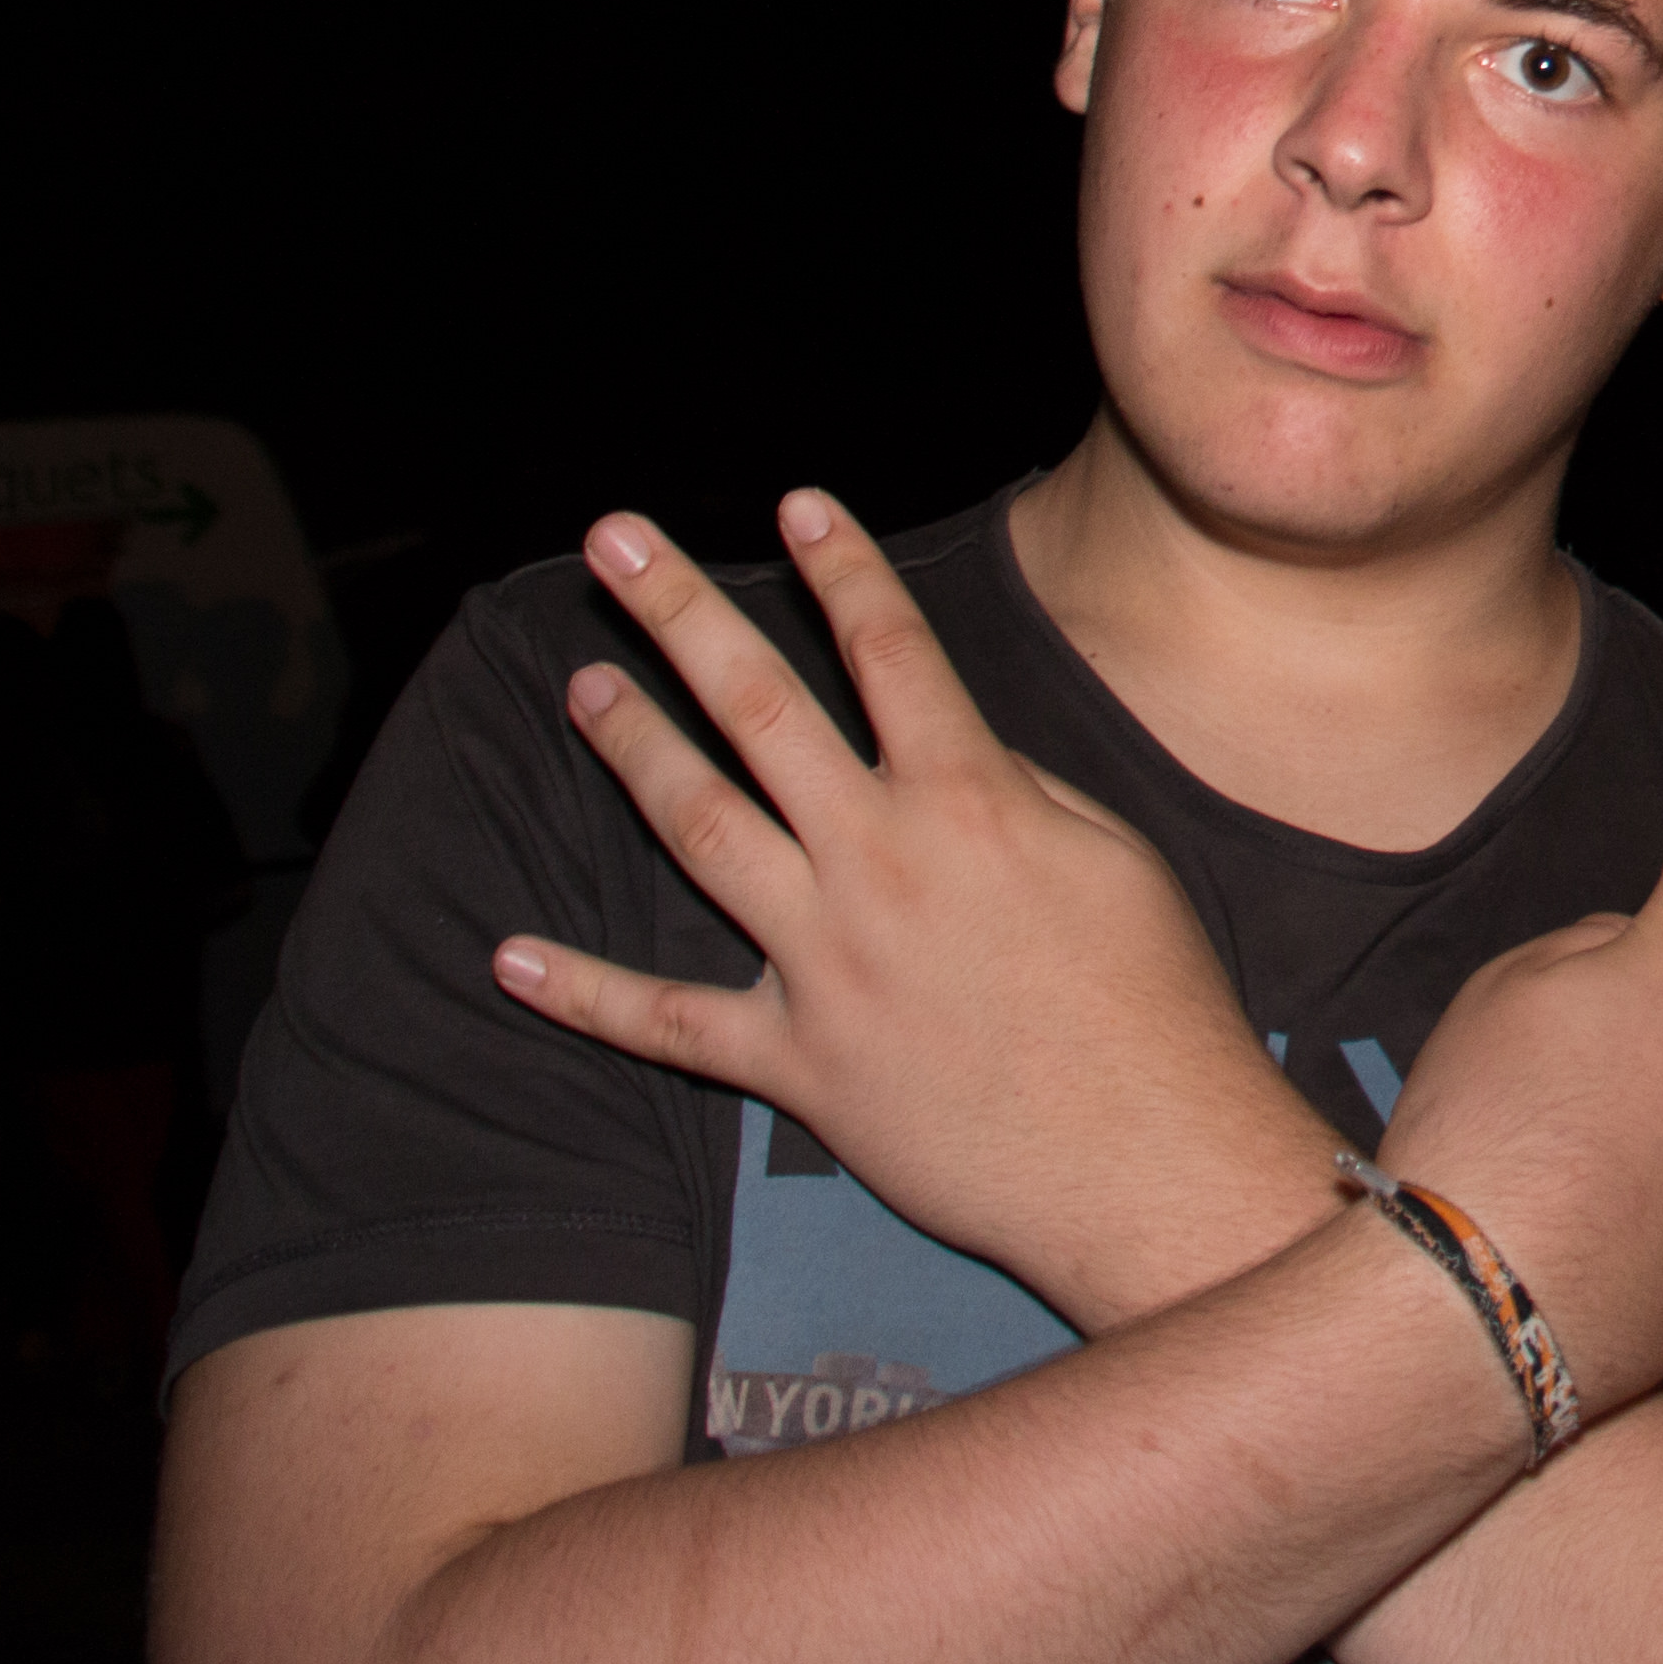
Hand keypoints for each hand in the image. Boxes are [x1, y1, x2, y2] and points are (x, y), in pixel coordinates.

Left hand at [491, 492, 1345, 1334]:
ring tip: (581, 686)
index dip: (842, 567)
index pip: (892, 651)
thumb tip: (951, 746)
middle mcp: (881, 865)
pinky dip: (582, 991)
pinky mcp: (799, 1064)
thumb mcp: (1114, 859)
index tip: (795, 503)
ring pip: (699, 829)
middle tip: (613, 542)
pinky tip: (509, 955)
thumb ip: (1021, 788)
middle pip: (760, 709)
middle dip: (680, 612)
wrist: (1149, 1160)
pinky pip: (668, 1022)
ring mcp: (827, 964)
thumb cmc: (1153, 1003)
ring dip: (631, 748)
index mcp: (973, 803)